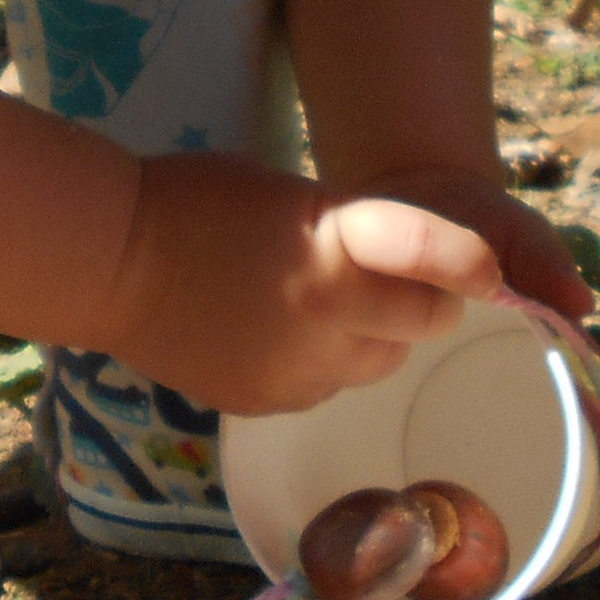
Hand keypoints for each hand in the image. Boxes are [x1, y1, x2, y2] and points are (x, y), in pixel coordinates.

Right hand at [94, 152, 523, 418]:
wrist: (107, 262)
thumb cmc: (195, 203)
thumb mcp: (288, 196)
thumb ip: (350, 235)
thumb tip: (399, 276)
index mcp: (329, 246)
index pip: (426, 253)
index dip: (467, 263)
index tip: (492, 273)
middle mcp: (324, 313)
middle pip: (421, 325)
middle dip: (424, 304)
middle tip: (403, 283)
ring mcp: (296, 368)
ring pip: (376, 365)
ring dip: (371, 337)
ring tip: (322, 306)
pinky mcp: (266, 404)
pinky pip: (324, 388)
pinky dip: (321, 364)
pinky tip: (278, 334)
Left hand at [353, 164, 599, 475]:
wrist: (410, 201)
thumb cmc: (473, 214)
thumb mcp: (511, 227)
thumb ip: (543, 257)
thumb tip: (581, 304)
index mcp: (552, 323)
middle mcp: (528, 352)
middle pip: (575, 410)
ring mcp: (489, 363)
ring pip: (528, 419)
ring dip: (550, 461)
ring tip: (574, 517)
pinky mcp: (448, 367)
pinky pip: (471, 409)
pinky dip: (486, 442)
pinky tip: (488, 484)